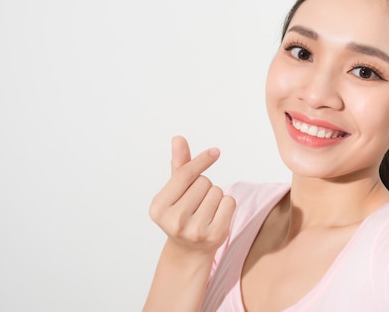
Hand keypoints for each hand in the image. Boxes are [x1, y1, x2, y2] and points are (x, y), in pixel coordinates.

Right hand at [149, 136, 235, 254]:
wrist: (189, 250)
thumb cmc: (182, 213)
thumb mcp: (175, 191)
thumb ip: (179, 165)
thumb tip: (178, 139)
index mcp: (159, 207)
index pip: (185, 174)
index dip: (201, 160)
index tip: (215, 151)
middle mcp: (174, 221)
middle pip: (204, 182)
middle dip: (204, 187)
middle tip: (196, 203)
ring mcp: (195, 231)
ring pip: (218, 191)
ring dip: (215, 196)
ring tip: (205, 211)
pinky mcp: (215, 236)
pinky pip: (229, 202)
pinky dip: (226, 205)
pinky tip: (215, 217)